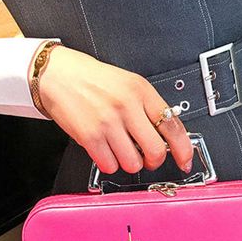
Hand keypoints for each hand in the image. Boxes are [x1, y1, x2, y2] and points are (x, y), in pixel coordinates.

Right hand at [38, 45, 193, 174]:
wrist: (56, 75)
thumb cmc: (92, 80)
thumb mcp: (128, 84)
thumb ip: (147, 108)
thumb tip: (167, 136)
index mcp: (140, 90)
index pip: (172, 125)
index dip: (183, 149)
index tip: (184, 160)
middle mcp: (126, 106)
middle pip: (155, 151)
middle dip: (154, 161)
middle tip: (147, 158)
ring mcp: (108, 122)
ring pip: (133, 163)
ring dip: (129, 163)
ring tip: (120, 150)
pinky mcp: (90, 137)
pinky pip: (110, 165)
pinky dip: (109, 164)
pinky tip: (105, 150)